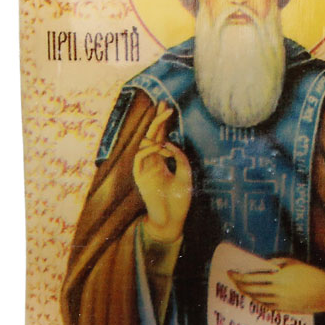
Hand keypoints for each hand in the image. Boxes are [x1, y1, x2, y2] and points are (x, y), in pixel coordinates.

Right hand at [133, 100, 191, 242]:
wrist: (172, 220)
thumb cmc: (180, 200)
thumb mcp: (185, 174)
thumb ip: (179, 158)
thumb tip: (169, 143)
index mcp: (162, 161)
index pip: (161, 137)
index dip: (163, 122)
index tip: (167, 107)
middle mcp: (152, 162)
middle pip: (152, 136)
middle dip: (157, 120)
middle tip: (164, 104)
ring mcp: (145, 169)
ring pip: (144, 144)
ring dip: (154, 131)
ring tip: (164, 121)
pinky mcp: (140, 178)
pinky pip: (139, 159)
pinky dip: (148, 150)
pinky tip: (159, 145)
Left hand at [229, 257, 324, 313]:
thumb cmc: (310, 273)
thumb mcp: (292, 262)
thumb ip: (275, 264)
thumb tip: (261, 267)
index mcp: (278, 278)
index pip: (251, 278)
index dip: (238, 276)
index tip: (230, 271)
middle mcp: (277, 292)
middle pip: (251, 289)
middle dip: (239, 284)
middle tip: (232, 278)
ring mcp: (281, 303)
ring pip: (257, 299)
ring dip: (246, 292)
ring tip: (240, 286)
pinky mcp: (285, 310)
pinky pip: (266, 305)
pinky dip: (257, 300)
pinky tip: (254, 295)